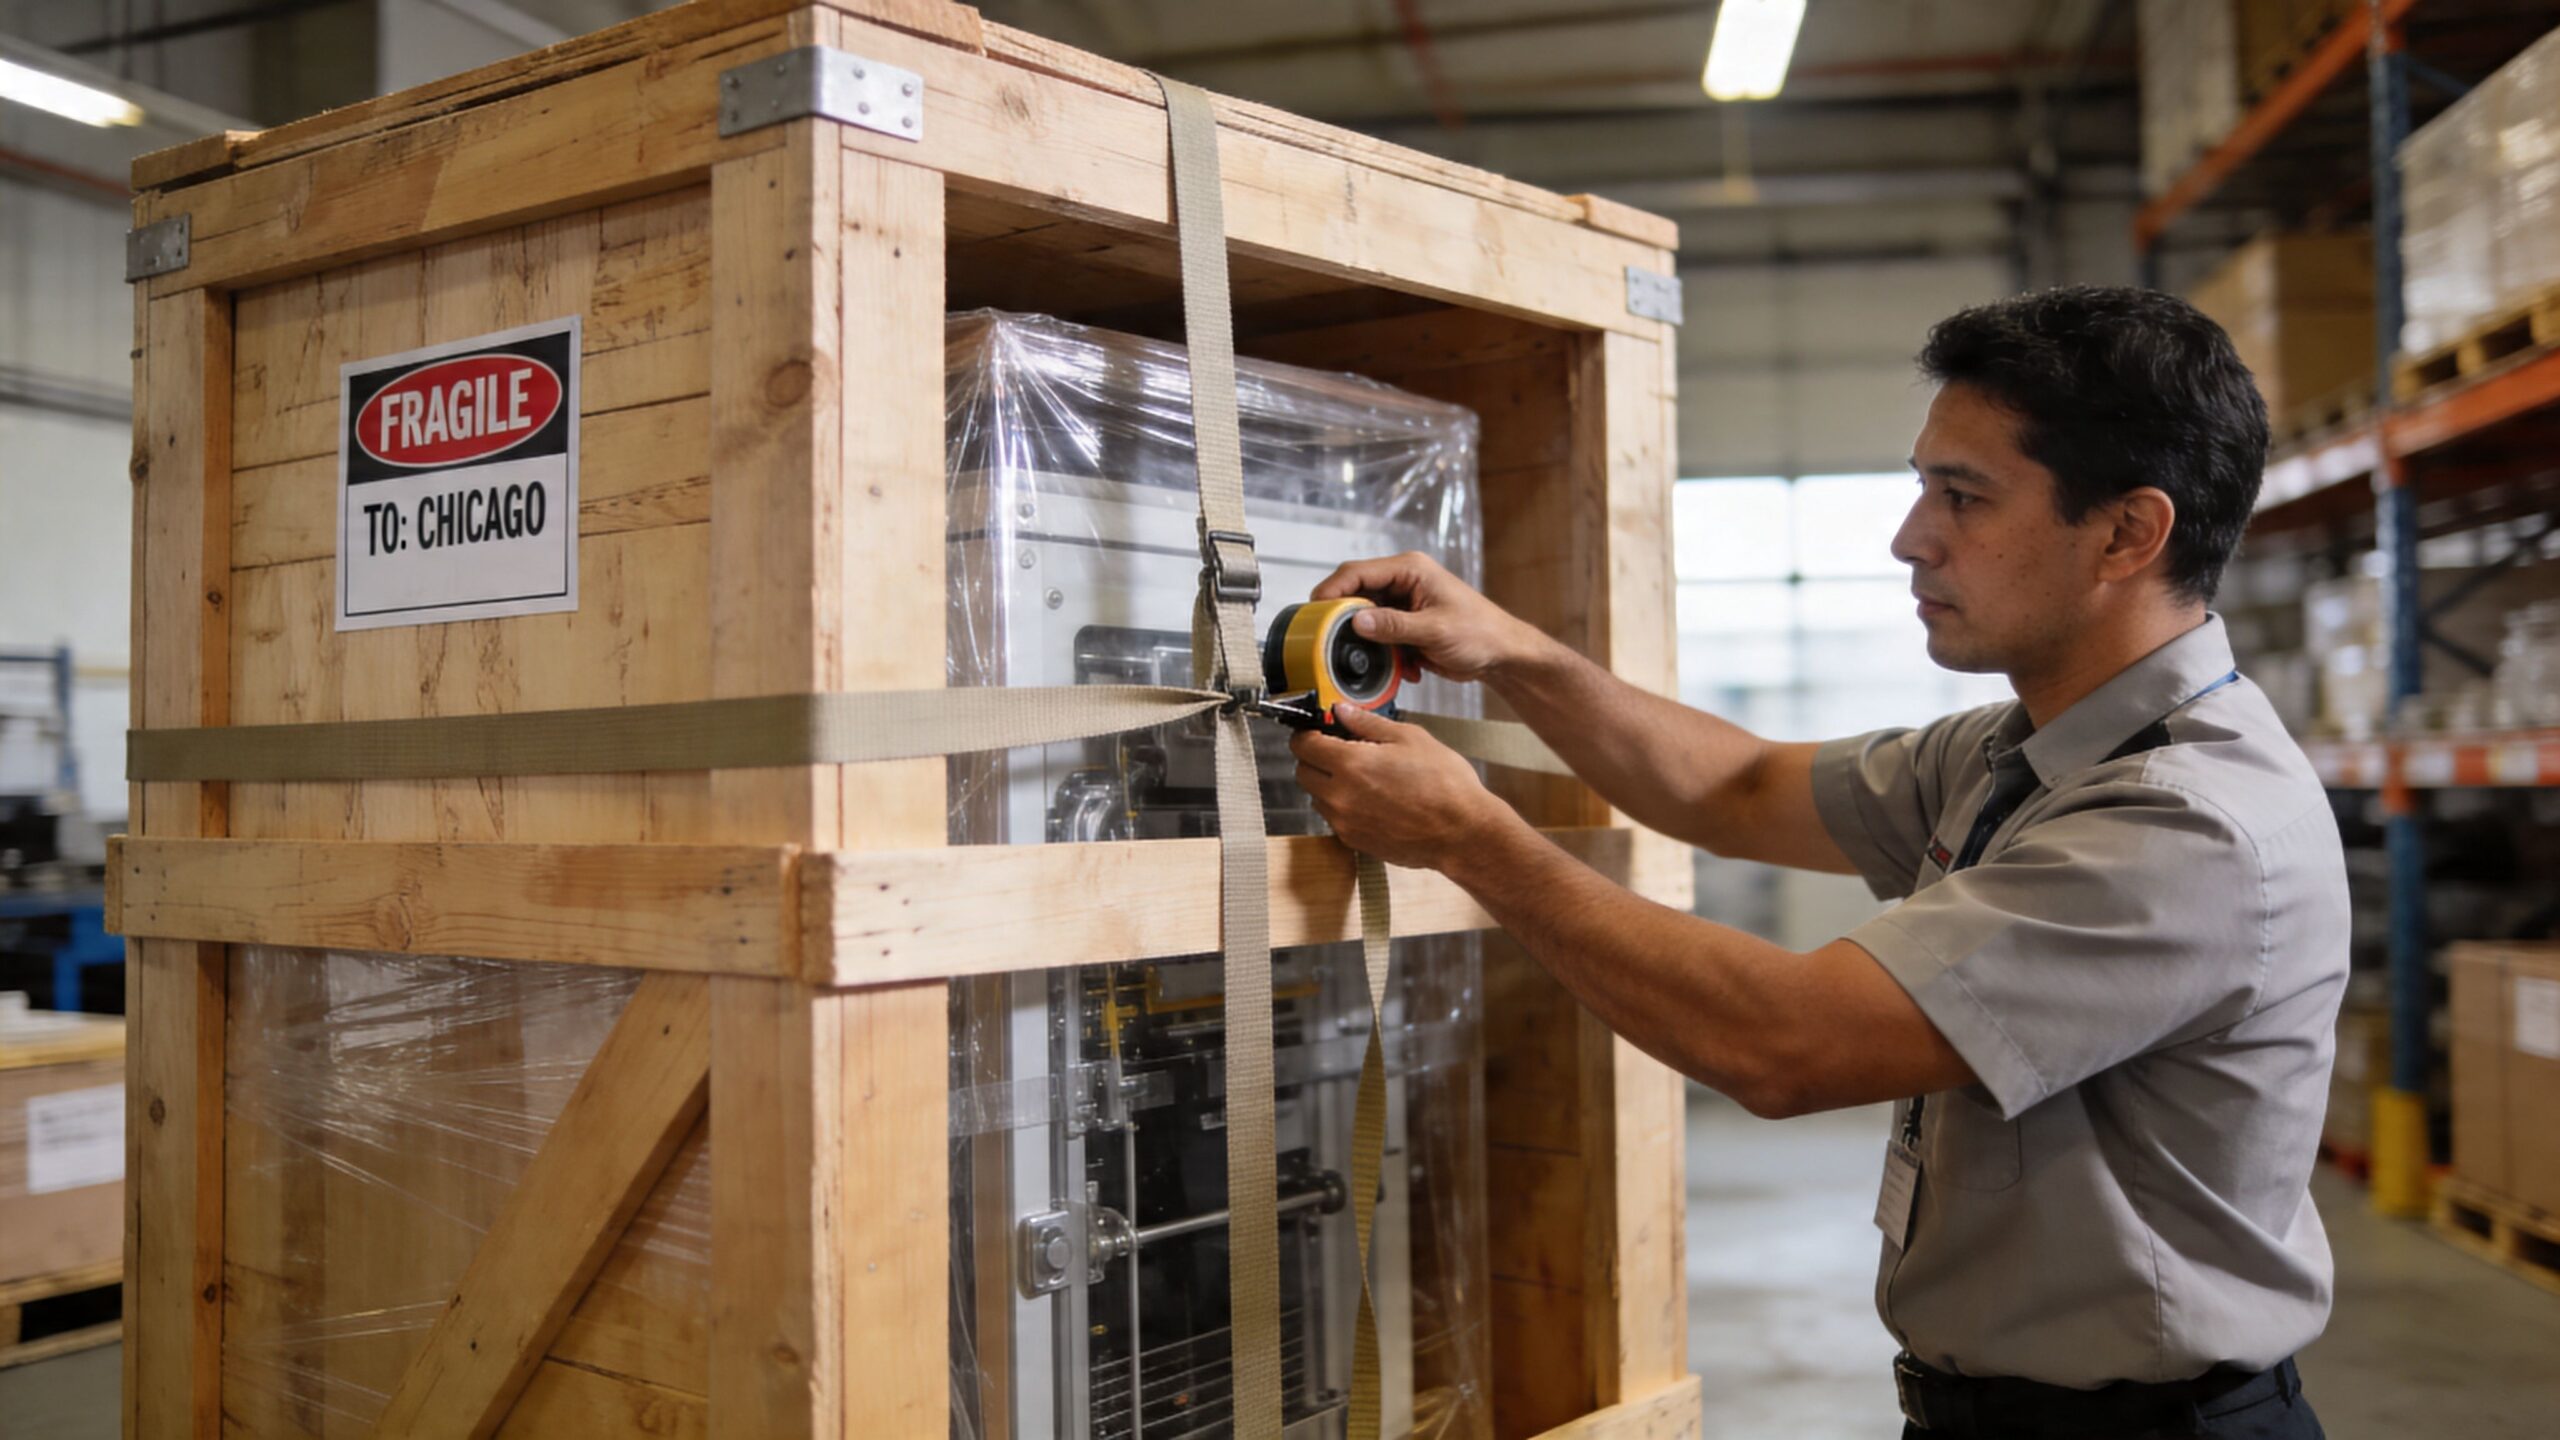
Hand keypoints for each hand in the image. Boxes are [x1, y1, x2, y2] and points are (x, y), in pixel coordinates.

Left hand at [1288, 704, 1520, 871]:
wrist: (1462, 832)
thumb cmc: (1444, 785)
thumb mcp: (1409, 738)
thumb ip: (1368, 723)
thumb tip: (1343, 711)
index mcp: (1350, 764)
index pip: (1303, 745)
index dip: (1308, 733)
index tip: (1319, 731)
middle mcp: (1340, 797)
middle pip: (1303, 772)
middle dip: (1315, 758)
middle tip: (1340, 750)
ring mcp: (1345, 822)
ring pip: (1318, 797)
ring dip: (1329, 784)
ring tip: (1363, 777)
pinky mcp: (1355, 841)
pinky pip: (1335, 819)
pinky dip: (1344, 806)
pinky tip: (1372, 799)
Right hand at [1310, 552, 1546, 683]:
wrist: (1502, 654)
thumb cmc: (1480, 632)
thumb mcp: (1434, 629)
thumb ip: (1393, 626)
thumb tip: (1356, 622)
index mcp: (1410, 570)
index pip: (1357, 572)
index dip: (1331, 590)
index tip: (1315, 611)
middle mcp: (1403, 582)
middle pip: (1356, 595)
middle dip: (1345, 621)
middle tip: (1331, 642)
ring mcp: (1403, 604)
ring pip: (1365, 620)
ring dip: (1367, 644)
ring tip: (1376, 661)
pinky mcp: (1405, 626)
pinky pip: (1379, 637)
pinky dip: (1384, 655)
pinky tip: (1404, 668)